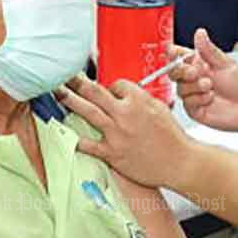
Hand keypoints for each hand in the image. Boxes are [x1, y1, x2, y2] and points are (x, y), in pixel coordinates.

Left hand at [59, 74, 191, 188]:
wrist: (180, 162)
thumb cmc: (172, 137)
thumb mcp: (159, 108)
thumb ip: (140, 99)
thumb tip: (124, 94)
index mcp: (138, 100)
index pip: (116, 84)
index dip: (110, 87)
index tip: (108, 92)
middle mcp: (125, 114)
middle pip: (95, 91)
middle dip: (77, 82)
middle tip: (63, 75)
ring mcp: (117, 134)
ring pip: (88, 112)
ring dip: (70, 100)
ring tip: (58, 93)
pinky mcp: (113, 153)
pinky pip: (89, 145)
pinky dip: (77, 140)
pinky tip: (66, 134)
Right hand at [172, 28, 237, 133]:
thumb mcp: (226, 64)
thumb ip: (209, 51)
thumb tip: (200, 33)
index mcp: (199, 63)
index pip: (179, 56)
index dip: (173, 54)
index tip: (173, 52)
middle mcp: (193, 79)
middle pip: (174, 73)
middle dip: (182, 71)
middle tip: (195, 72)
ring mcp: (193, 94)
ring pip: (180, 89)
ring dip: (194, 86)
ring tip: (210, 86)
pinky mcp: (194, 109)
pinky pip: (187, 103)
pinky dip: (199, 99)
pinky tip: (211, 98)